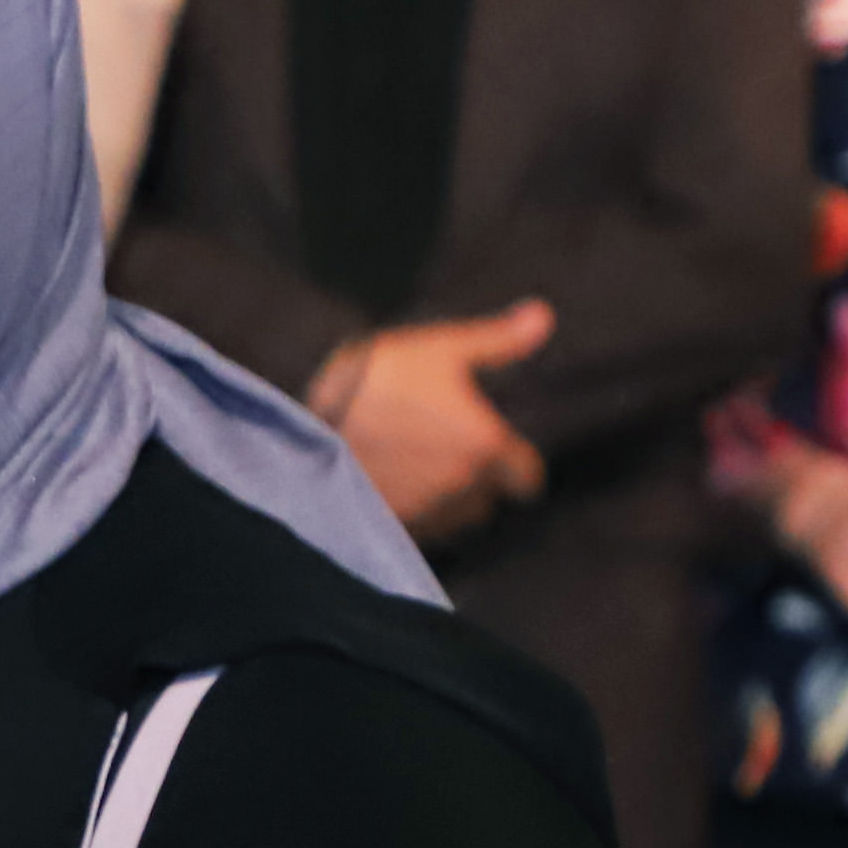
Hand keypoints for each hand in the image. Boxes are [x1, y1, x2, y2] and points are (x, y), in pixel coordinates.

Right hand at [319, 304, 553, 544]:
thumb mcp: (438, 349)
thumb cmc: (377, 385)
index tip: (496, 448)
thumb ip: (496, 340)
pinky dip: (415, 514)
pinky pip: (423, 530)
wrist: (304, 433)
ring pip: (457, 517)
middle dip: (479, 483)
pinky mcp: (396, 530)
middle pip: (491, 500)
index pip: (527, 477)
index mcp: (486, 445)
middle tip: (449, 454)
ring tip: (417, 472)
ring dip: (447, 501)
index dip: (516, 465)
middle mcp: (466, 488)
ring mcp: (430, 514)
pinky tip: (391, 487)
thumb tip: (544, 316)